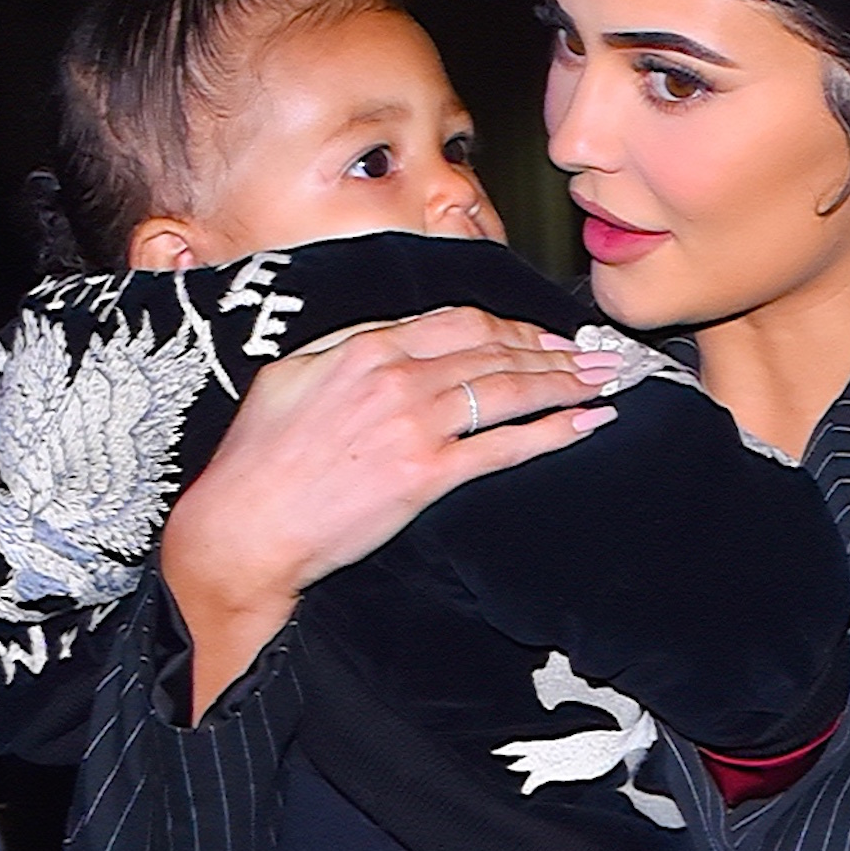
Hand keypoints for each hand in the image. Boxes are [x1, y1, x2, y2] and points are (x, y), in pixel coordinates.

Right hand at [162, 309, 621, 713]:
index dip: (508, 325)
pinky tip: (587, 423)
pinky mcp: (427, 476)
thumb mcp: (289, 379)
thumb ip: (344, 350)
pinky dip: (554, 430)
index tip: (538, 335)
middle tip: (592, 354)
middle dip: (552, 349)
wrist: (244, 528)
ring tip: (605, 381)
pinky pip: (506, 445)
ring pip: (508, 389)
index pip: (456, 322)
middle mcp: (397, 377)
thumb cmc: (257, 463)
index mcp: (364, 347)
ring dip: (566, 382)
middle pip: (494, 349)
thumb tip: (386, 340)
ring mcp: (416, 425)